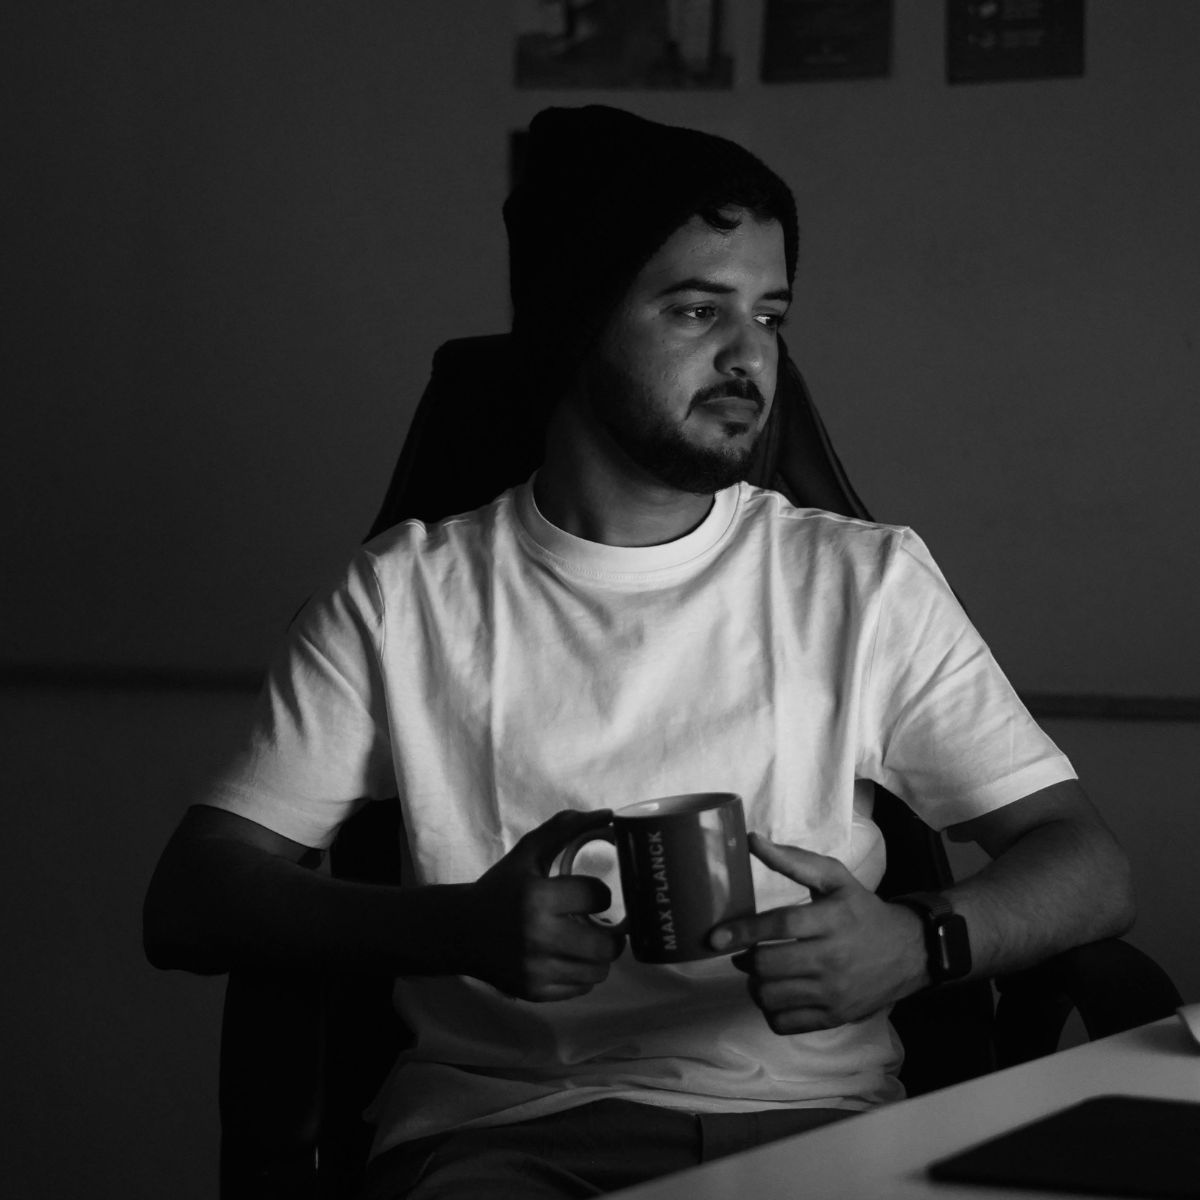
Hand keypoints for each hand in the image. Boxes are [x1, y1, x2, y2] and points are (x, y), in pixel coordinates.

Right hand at [458, 809, 624, 1001]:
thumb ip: (564, 829)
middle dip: (612, 933)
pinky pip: (581, 988)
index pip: (597, 897)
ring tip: (590, 941)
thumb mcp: (527, 853)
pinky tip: (572, 957)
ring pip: (598, 971)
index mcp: (536, 897)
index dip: (601, 894)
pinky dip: (584, 973)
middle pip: (606, 944)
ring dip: (600, 955)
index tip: (593, 894)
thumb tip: (609, 815)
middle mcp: (536, 936)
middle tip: (604, 924)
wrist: (459, 931)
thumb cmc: (500, 888)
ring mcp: (535, 969)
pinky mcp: (534, 992)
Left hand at [708, 832, 927, 1033]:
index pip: (780, 925)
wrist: (908, 951)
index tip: (715, 937)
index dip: (744, 930)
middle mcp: (832, 958)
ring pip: (772, 997)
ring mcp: (834, 993)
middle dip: (747, 959)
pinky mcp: (834, 1018)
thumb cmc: (862, 910)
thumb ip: (793, 860)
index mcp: (831, 920)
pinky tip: (777, 993)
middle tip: (747, 953)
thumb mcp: (835, 878)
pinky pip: (785, 1023)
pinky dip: (770, 1010)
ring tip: (761, 973)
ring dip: (755, 985)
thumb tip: (752, 840)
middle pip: (769, 965)